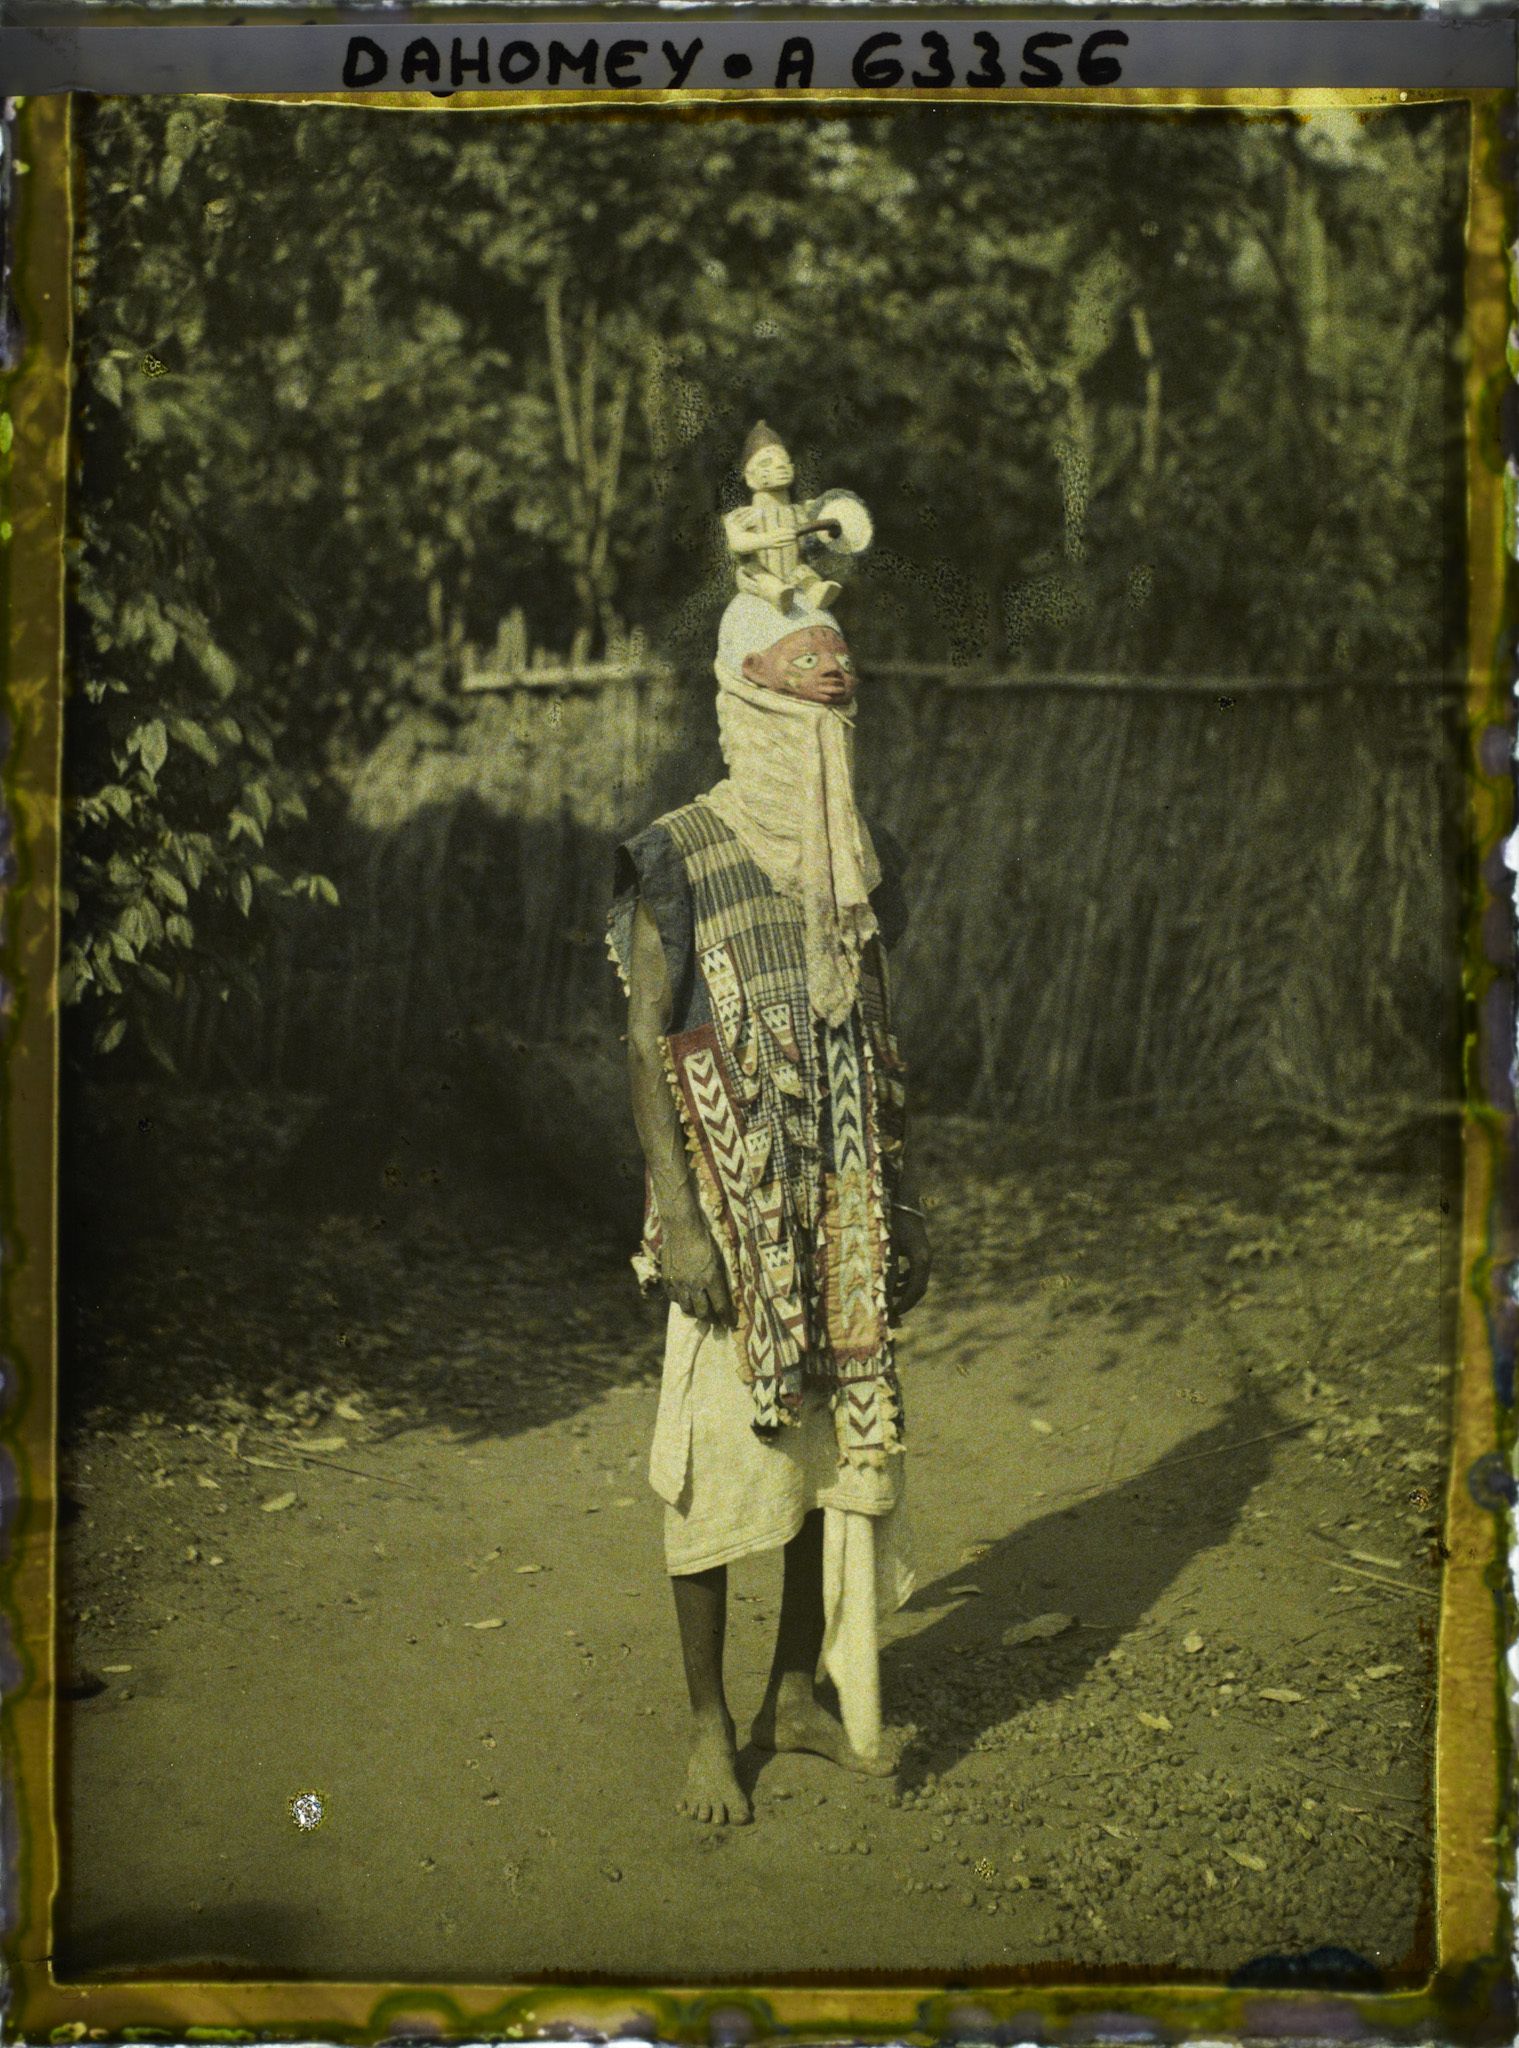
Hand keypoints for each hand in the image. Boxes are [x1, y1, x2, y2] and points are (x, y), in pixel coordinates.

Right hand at [662, 1212, 734, 1326]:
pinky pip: (673, 1298)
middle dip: (712, 1319)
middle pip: (703, 1313)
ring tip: (700, 1311)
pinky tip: (685, 1299)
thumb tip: (723, 1294)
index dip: (727, 1318)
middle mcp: (695, 1284)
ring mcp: (679, 1283)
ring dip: (695, 1313)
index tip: (731, 1323)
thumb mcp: (718, 1259)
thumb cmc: (705, 1239)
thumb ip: (720, 1278)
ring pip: (687, 1309)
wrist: (682, 1227)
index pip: (721, 1307)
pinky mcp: (667, 1279)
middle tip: (716, 1319)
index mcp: (711, 1278)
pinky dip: (681, 1302)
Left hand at [890, 1207, 931, 1321]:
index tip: (893, 1312)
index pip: (916, 1288)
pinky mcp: (920, 1250)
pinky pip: (915, 1271)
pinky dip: (905, 1279)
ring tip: (890, 1297)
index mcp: (920, 1259)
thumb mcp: (888, 1245)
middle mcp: (925, 1258)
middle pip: (919, 1287)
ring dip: (905, 1291)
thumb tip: (881, 1289)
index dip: (905, 1303)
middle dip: (906, 1301)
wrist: (903, 1200)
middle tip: (893, 1311)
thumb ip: (887, 1266)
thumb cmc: (893, 1221)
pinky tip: (893, 1280)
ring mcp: (924, 1254)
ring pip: (918, 1280)